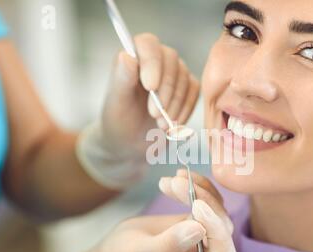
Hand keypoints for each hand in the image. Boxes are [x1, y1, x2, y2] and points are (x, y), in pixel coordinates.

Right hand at [27, 171, 235, 251]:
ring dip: (198, 189)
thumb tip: (199, 228)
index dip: (216, 229)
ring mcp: (200, 235)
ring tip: (173, 179)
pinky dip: (196, 185)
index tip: (196, 205)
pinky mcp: (194, 220)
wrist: (114, 251)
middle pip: (221, 225)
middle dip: (203, 200)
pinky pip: (205, 200)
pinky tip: (179, 176)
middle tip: (176, 183)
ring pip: (215, 208)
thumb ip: (169, 245)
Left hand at [76, 33, 199, 189]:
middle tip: (154, 114)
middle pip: (171, 60)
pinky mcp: (186, 90)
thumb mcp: (117, 103)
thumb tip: (127, 55)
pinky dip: (186, 109)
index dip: (152, 62)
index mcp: (134, 57)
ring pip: (185, 77)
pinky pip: (194, 92)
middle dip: (165, 89)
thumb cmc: (119, 122)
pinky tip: (173, 124)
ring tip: (160, 124)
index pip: (148, 43)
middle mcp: (155, 61)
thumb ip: (121, 78)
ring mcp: (173, 75)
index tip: (150, 87)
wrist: (131, 145)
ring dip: (175, 103)